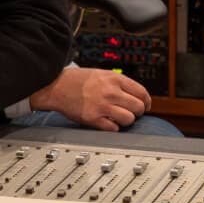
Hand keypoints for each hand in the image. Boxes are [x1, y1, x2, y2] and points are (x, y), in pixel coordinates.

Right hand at [31, 67, 150, 131]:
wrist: (56, 86)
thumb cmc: (77, 80)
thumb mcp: (102, 74)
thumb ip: (118, 83)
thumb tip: (134, 95)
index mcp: (115, 79)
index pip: (142, 92)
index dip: (146, 101)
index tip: (145, 106)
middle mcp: (111, 92)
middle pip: (139, 107)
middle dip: (138, 112)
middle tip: (132, 113)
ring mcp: (103, 106)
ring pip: (129, 119)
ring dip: (126, 121)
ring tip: (119, 118)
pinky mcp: (94, 119)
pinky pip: (114, 128)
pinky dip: (113, 127)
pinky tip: (108, 122)